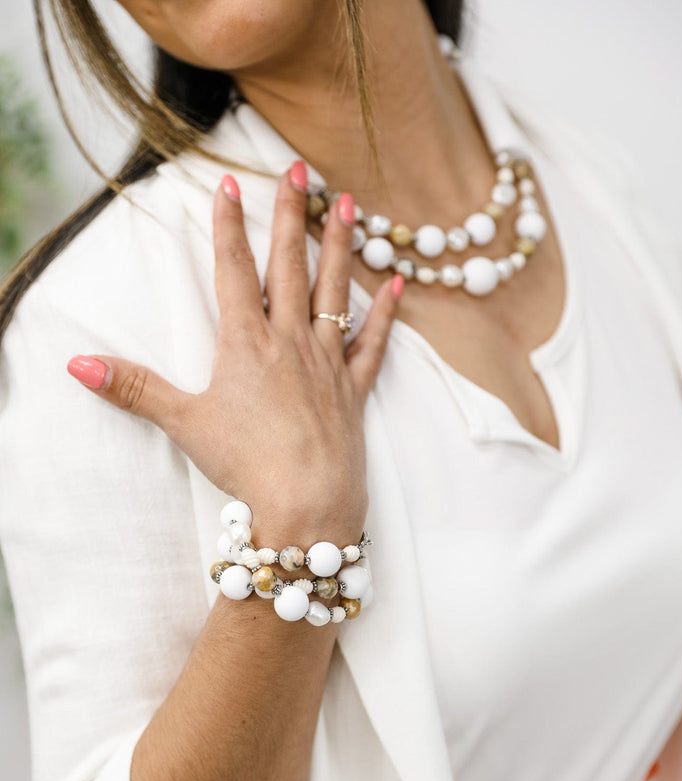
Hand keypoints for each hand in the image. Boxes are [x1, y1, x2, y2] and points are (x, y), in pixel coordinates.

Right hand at [67, 163, 401, 546]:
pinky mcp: (353, 391)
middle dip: (289, 215)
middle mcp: (289, 342)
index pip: (233, 271)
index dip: (228, 227)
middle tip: (296, 170)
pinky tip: (397, 283)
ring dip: (339, 246)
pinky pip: (373, 344)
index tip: (229, 184)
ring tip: (347, 202)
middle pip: (288, 266)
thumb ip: (133, 389)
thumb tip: (79, 366)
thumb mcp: (183, 423)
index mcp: (245, 343)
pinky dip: (386, 314)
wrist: (306, 504)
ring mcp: (326, 364)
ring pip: (333, 292)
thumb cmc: (246, 464)